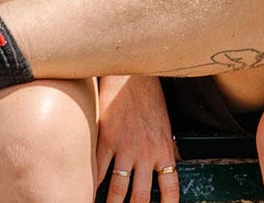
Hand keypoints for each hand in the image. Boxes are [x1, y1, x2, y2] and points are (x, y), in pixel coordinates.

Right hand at [97, 74, 179, 202]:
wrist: (132, 74)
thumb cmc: (150, 96)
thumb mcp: (165, 123)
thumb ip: (166, 145)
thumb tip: (173, 161)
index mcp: (163, 149)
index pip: (170, 187)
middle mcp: (145, 153)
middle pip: (140, 197)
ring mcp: (124, 148)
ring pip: (117, 190)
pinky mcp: (106, 140)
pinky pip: (99, 171)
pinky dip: (94, 185)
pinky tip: (89, 192)